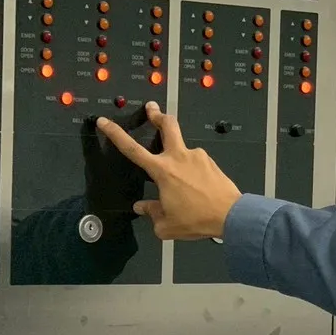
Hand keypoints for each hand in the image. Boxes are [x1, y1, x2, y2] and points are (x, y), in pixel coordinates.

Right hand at [96, 103, 241, 239]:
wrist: (231, 215)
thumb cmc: (197, 219)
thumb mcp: (166, 224)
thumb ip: (151, 212)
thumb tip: (142, 207)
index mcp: (162, 171)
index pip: (132, 149)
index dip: (115, 134)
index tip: (105, 122)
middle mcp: (179, 157)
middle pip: (168, 124)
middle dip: (157, 115)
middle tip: (153, 109)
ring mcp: (197, 156)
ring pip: (183, 147)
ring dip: (178, 153)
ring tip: (181, 175)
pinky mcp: (211, 162)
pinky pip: (196, 162)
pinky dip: (192, 170)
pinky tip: (196, 185)